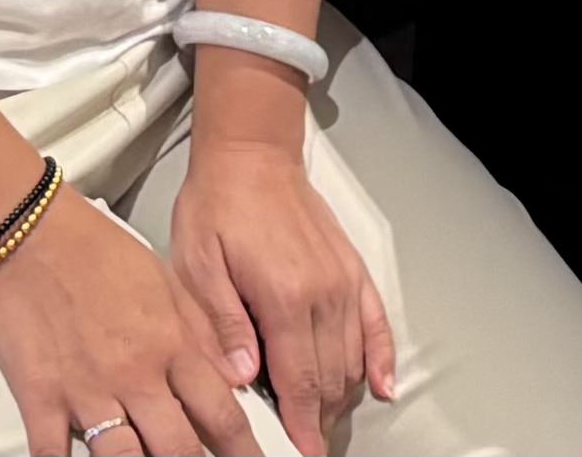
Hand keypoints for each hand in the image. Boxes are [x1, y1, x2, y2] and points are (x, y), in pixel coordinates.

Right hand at [0, 194, 255, 456]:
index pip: (223, 416)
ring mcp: (86, 390)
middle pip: (178, 450)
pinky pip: (52, 453)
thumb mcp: (166, 281)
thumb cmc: (93, 249)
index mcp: (170, 345)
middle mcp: (134, 375)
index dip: (244, 452)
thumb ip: (203, 333)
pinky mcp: (40, 396)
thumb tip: (236, 375)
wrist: (27, 230)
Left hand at [164, 136, 399, 456]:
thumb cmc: (219, 204)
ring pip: (353, 359)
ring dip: (340, 396)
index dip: (301, 424)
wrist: (251, 155)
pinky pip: (377, 324)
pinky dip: (382, 358)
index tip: (301, 451)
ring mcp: (343, 283)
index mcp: (282, 296)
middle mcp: (322, 293)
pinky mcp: (353, 271)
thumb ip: (222, 323)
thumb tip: (241, 376)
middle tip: (306, 442)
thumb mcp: (198, 263)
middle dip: (319, 418)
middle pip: (330, 377)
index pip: (298, 380)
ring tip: (323, 421)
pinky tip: (383, 385)